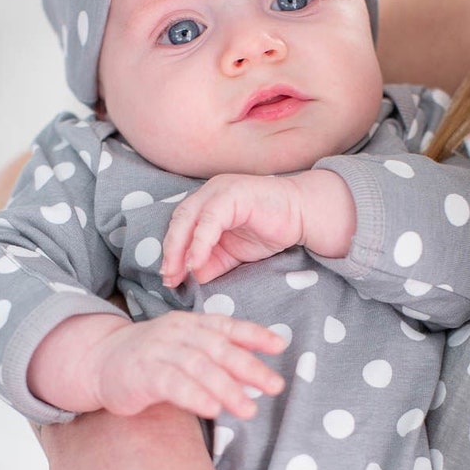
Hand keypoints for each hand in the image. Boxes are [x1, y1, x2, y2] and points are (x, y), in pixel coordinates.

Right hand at [29, 310, 286, 419]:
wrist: (98, 361)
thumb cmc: (150, 359)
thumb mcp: (184, 349)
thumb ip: (215, 357)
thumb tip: (256, 376)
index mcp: (191, 324)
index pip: (227, 326)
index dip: (254, 334)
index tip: (280, 346)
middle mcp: (176, 332)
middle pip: (218, 348)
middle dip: (249, 367)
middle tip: (274, 386)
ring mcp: (158, 351)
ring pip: (199, 367)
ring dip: (227, 389)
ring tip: (249, 409)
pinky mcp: (142, 374)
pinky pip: (172, 384)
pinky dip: (195, 396)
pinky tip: (212, 410)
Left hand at [161, 173, 306, 285]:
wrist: (302, 215)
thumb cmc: (269, 230)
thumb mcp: (232, 253)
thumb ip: (211, 262)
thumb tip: (191, 278)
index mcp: (205, 203)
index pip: (178, 227)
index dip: (170, 252)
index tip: (168, 278)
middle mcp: (208, 193)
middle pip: (178, 222)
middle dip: (170, 253)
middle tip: (168, 279)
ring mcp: (219, 190)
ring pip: (189, 219)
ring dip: (180, 249)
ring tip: (179, 273)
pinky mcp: (232, 194)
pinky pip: (210, 220)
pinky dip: (200, 243)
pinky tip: (195, 262)